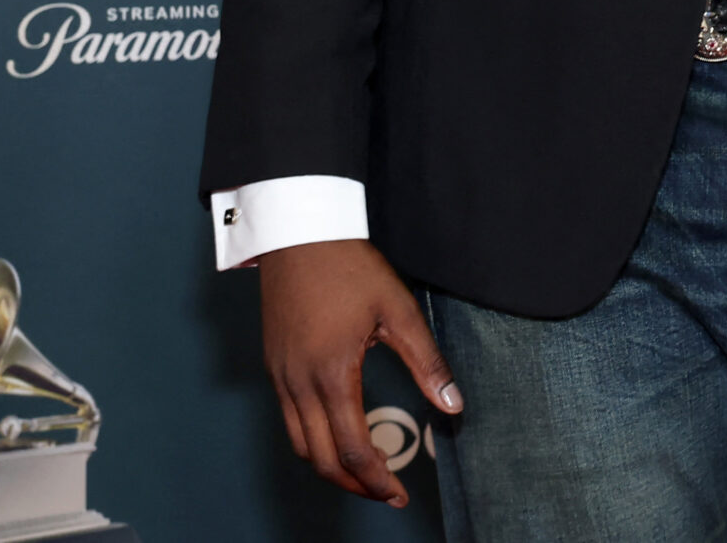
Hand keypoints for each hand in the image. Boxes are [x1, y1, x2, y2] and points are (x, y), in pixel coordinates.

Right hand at [258, 238, 459, 506]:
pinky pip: (288, 421)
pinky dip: (312, 442)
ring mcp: (280, 377)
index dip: (377, 480)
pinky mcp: (273, 366)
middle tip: (386, 493)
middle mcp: (298, 384)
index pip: (353, 449)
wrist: (298, 232)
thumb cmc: (349, 266)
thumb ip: (426, 362)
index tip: (398, 494)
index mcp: (332, 374)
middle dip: (354, 485)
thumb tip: (453, 405)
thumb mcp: (398, 309)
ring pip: (299, 446)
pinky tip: (337, 435)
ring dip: (331, 467)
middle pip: (321, 460)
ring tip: (365, 472)